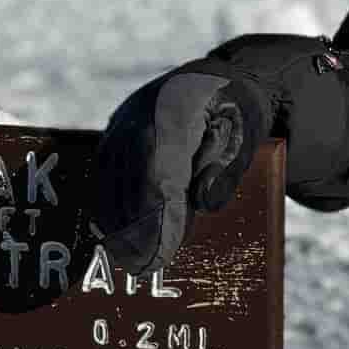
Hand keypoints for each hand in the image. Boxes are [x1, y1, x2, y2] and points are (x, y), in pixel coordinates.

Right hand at [94, 63, 274, 270]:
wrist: (216, 80)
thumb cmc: (236, 115)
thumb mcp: (245, 139)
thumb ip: (227, 171)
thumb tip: (202, 202)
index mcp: (177, 111)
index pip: (162, 174)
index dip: (159, 218)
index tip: (162, 255)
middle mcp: (140, 115)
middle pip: (129, 181)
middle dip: (135, 229)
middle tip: (144, 269)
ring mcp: (121, 122)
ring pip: (109, 179)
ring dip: (117, 222)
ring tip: (130, 260)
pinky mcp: (113, 133)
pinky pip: (103, 173)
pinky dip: (108, 205)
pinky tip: (115, 233)